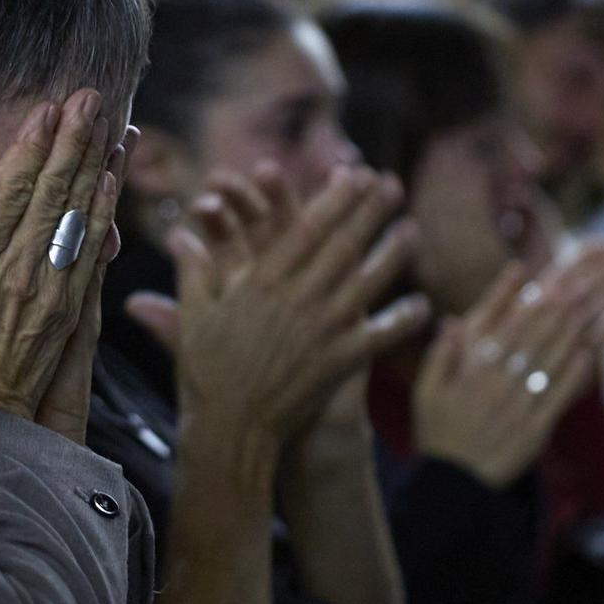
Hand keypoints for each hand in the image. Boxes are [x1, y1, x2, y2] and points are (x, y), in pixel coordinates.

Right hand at [0, 89, 120, 418]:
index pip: (9, 193)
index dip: (30, 147)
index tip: (47, 109)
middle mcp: (17, 273)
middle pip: (51, 194)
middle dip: (72, 141)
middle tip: (90, 97)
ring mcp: (48, 293)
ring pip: (79, 218)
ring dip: (96, 167)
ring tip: (110, 126)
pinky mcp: (68, 313)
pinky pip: (91, 254)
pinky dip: (104, 215)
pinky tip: (112, 184)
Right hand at [125, 163, 429, 444]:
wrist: (229, 428)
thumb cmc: (206, 371)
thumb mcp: (193, 315)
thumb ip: (193, 271)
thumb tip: (179, 237)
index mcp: (260, 283)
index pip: (305, 230)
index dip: (333, 199)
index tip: (353, 175)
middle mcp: (296, 300)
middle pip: (342, 246)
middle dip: (369, 212)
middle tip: (392, 183)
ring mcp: (321, 330)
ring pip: (366, 282)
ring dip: (392, 254)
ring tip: (413, 228)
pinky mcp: (338, 362)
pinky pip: (379, 336)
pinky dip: (402, 320)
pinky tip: (423, 305)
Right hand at [413, 246, 603, 487]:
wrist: (454, 486)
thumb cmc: (438, 433)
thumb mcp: (426, 391)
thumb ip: (441, 355)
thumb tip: (453, 321)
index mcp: (473, 369)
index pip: (511, 323)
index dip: (538, 297)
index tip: (561, 274)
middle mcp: (500, 382)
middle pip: (542, 332)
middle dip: (574, 300)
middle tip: (599, 275)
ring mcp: (521, 404)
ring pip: (557, 358)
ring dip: (587, 328)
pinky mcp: (537, 428)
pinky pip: (559, 396)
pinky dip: (576, 372)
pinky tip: (592, 350)